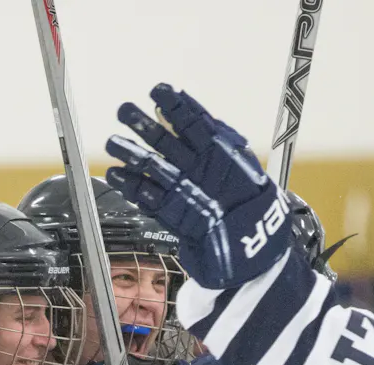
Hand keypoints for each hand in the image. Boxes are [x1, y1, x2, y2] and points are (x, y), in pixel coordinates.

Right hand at [104, 84, 291, 288]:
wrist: (256, 263)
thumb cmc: (260, 218)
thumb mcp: (250, 174)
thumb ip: (228, 148)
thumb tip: (211, 126)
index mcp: (219, 156)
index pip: (194, 124)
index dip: (177, 107)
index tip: (158, 91)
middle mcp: (199, 172)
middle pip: (168, 143)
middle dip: (145, 126)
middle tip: (123, 110)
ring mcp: (186, 193)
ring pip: (156, 169)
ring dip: (134, 156)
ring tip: (113, 144)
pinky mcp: (176, 218)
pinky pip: (152, 200)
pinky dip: (134, 189)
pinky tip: (118, 177)